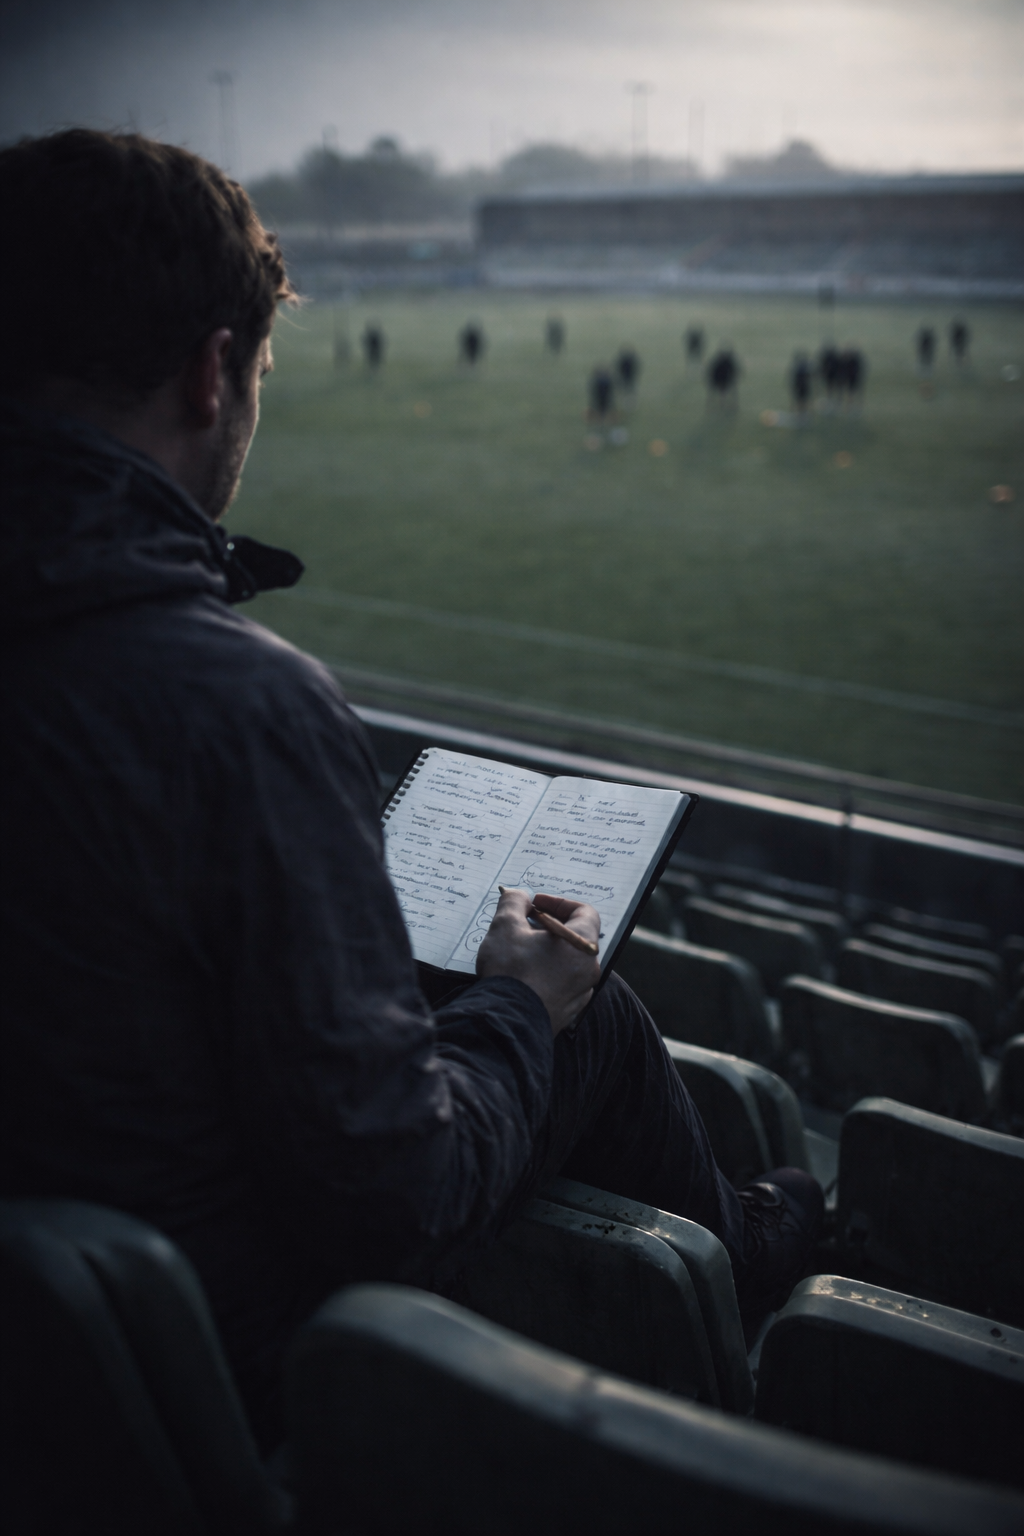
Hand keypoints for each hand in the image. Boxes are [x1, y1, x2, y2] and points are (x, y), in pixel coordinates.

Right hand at [476, 889, 600, 1036]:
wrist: (505, 1023)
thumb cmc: (511, 972)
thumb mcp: (506, 926)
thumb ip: (514, 902)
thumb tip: (519, 896)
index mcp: (582, 945)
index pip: (585, 912)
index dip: (559, 902)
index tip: (536, 905)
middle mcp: (588, 970)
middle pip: (575, 938)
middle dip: (549, 927)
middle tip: (523, 925)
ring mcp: (579, 994)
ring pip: (568, 963)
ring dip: (547, 951)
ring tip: (519, 950)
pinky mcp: (566, 1012)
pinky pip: (561, 984)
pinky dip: (546, 974)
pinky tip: (521, 975)